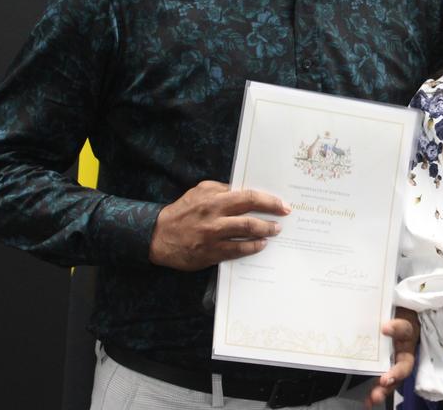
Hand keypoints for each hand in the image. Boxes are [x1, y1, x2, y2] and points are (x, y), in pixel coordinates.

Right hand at [148, 180, 289, 270]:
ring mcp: (213, 236)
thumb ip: (222, 190)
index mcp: (214, 199)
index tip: (282, 204)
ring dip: (265, 232)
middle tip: (284, 218)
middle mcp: (214, 217)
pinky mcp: (210, 253)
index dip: (268, 200)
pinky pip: (237, 250)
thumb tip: (245, 191)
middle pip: (250, 215)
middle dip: (271, 216)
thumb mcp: (200, 192)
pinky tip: (260, 245)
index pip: (248, 196)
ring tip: (274, 231)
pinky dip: (252, 247)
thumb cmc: (182, 211)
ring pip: (246, 233)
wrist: (159, 236)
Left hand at [364, 308, 419, 407]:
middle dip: (394, 375)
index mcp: (408, 331)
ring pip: (394, 378)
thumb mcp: (395, 307)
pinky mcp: (386, 369)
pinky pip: (383, 383)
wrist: (398, 317)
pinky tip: (366, 403)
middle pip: (403, 365)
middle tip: (385, 380)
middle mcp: (405, 349)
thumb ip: (389, 310)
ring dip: (384, 389)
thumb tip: (377, 314)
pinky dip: (375, 393)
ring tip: (374, 398)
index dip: (396, 328)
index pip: (404, 328)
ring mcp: (396, 361)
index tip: (384, 328)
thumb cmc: (396, 312)